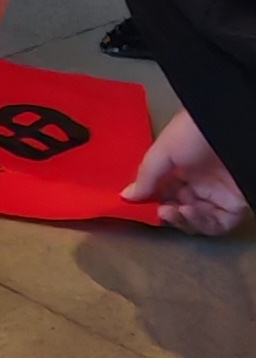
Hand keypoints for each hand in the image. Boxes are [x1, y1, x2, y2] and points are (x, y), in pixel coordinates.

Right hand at [126, 106, 249, 236]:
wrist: (227, 132)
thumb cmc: (194, 132)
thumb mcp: (163, 150)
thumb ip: (146, 175)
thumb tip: (126, 196)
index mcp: (180, 167)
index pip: (163, 192)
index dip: (151, 201)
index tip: (138, 205)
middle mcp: (198, 182)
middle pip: (178, 208)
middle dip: (165, 213)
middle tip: (159, 211)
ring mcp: (215, 195)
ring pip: (195, 220)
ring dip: (181, 221)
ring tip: (172, 211)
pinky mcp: (232, 206)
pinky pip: (216, 225)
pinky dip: (200, 224)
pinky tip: (189, 212)